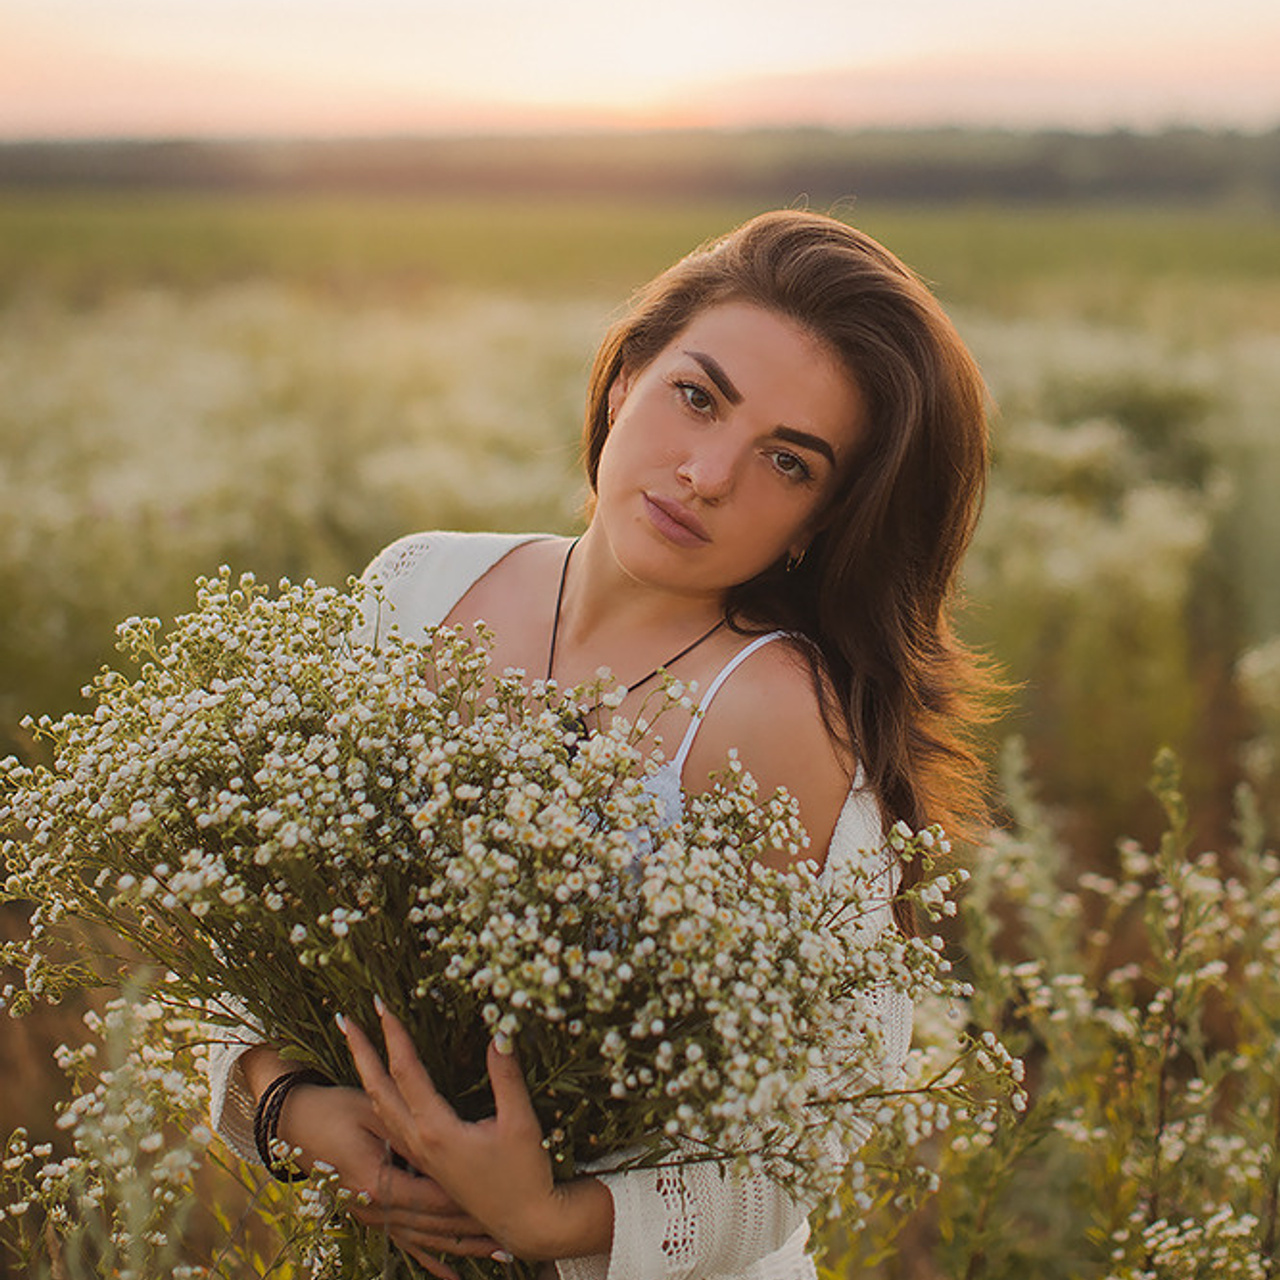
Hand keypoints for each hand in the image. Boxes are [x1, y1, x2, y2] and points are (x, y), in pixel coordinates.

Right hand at [279, 1083, 502, 1277]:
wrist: (296, 1120)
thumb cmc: (334, 1109)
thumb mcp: (371, 1112)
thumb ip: (404, 1132)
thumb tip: (440, 1137)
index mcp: (377, 1184)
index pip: (433, 1198)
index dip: (469, 1201)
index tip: (504, 1203)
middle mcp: (375, 1209)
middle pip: (435, 1225)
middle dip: (474, 1231)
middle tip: (512, 1237)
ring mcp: (372, 1216)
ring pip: (426, 1239)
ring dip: (462, 1246)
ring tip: (499, 1255)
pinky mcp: (371, 1216)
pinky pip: (407, 1244)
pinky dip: (433, 1259)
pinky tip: (453, 1276)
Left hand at [338, 1000, 612, 1261]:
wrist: (524, 1223)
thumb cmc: (525, 1175)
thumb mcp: (520, 1122)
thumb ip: (507, 1077)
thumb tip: (498, 1032)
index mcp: (435, 1130)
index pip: (406, 1070)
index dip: (393, 1034)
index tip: (380, 1004)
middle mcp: (419, 1141)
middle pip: (379, 1089)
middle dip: (362, 1052)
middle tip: (346, 1021)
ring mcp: (420, 1154)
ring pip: (382, 1109)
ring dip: (366, 1074)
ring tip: (358, 1048)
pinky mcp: (428, 1163)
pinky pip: (392, 1125)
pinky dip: (381, 1099)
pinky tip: (384, 1091)